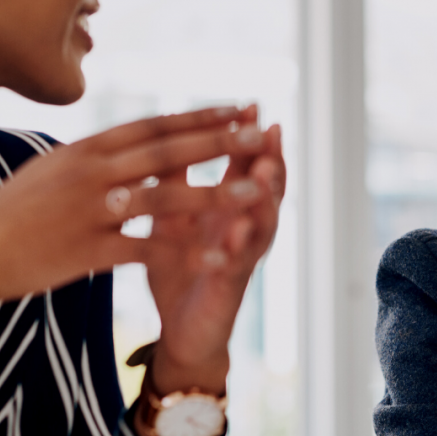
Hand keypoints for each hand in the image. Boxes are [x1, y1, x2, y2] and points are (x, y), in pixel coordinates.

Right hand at [0, 106, 270, 373]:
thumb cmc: (12, 213)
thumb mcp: (51, 170)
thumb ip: (92, 157)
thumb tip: (121, 142)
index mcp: (86, 149)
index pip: (153, 125)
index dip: (198, 116)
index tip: (238, 107)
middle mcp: (91, 172)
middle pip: (166, 151)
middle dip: (217, 141)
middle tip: (261, 132)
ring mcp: (90, 210)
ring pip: (164, 196)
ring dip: (214, 192)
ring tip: (256, 190)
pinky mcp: (87, 249)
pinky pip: (144, 248)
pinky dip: (183, 252)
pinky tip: (216, 257)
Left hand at [144, 110, 286, 395]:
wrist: (180, 331)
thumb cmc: (178, 268)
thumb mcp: (172, 215)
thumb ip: (173, 178)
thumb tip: (164, 129)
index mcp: (228, 208)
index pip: (247, 165)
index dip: (252, 136)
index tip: (252, 104)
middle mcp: (243, 229)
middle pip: (267, 190)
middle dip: (271, 160)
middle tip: (272, 132)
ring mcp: (240, 259)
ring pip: (261, 226)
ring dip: (263, 201)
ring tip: (263, 178)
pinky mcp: (228, 290)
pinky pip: (234, 269)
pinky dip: (231, 254)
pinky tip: (229, 240)